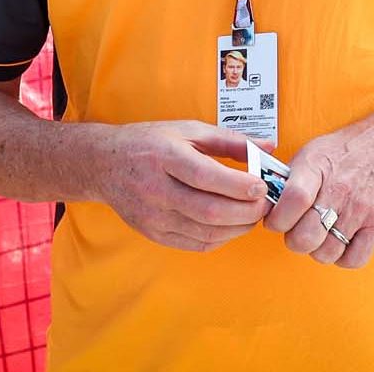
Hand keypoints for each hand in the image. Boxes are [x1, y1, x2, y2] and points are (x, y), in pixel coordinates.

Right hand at [94, 121, 270, 251]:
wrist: (104, 164)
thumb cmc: (151, 143)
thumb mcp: (188, 130)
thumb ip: (231, 140)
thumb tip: (269, 147)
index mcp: (164, 156)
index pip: (205, 177)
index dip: (238, 186)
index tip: (262, 186)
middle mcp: (155, 188)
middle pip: (208, 210)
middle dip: (245, 211)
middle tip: (266, 204)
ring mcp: (152, 216)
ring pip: (204, 232)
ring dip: (238, 228)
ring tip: (253, 214)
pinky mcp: (153, 233)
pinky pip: (194, 244)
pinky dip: (221, 238)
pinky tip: (232, 225)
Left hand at [265, 123, 373, 268]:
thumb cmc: (344, 150)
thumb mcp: (311, 152)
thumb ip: (288, 179)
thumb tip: (266, 205)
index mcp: (317, 167)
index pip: (293, 201)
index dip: (277, 219)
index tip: (275, 221)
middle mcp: (340, 189)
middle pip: (306, 237)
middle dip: (294, 239)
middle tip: (297, 230)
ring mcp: (361, 208)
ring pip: (327, 252)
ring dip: (318, 250)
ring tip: (320, 235)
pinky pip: (354, 259)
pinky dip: (343, 258)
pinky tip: (339, 242)